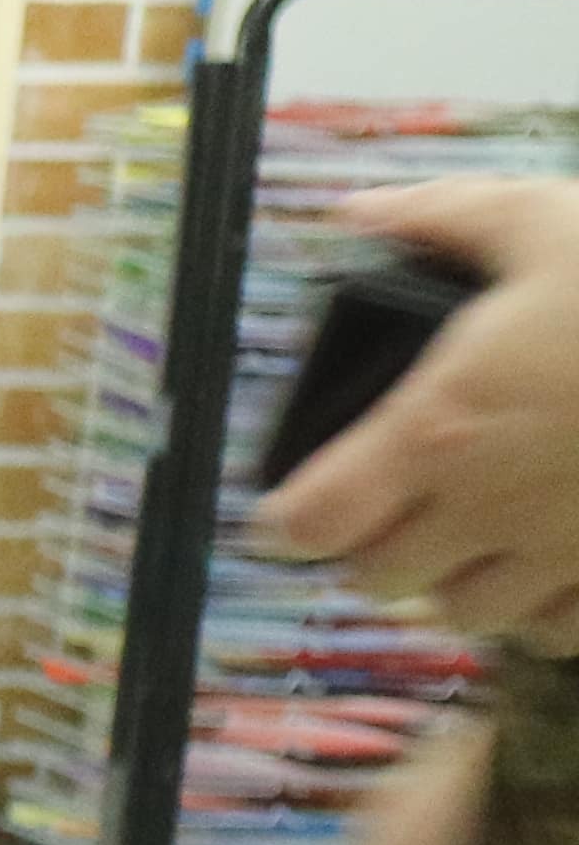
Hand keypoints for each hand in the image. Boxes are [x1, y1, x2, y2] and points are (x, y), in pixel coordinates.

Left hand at [264, 176, 578, 637]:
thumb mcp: (546, 220)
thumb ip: (445, 219)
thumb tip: (362, 211)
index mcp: (440, 428)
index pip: (312, 523)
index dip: (292, 518)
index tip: (299, 504)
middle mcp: (489, 508)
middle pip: (378, 579)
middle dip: (376, 546)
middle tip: (401, 503)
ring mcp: (563, 554)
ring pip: (466, 614)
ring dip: (459, 579)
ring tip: (483, 529)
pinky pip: (555, 632)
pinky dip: (543, 609)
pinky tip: (556, 558)